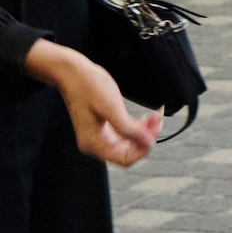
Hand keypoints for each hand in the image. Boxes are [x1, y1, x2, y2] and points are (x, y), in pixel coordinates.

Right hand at [25, 40, 157, 165]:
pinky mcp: (103, 128)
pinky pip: (124, 135)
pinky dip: (137, 128)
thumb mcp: (111, 107)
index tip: (154, 132)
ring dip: (144, 133)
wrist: (73, 73)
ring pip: (128, 144)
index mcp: (93, 143)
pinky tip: (147, 118)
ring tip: (155, 116)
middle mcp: (94, 144)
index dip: (143, 149)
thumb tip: (148, 143)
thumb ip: (128, 128)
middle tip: (158, 120)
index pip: (124, 159)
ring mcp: (98, 137)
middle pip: (128, 153)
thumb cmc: (89, 87)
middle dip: (145, 139)